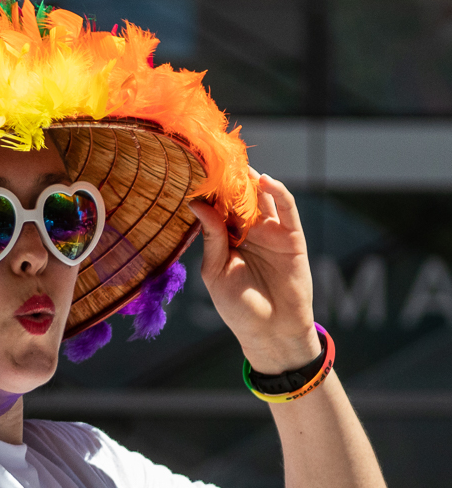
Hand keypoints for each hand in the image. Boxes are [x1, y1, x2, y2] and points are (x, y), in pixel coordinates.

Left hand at [189, 172, 318, 373]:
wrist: (272, 331)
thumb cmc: (238, 306)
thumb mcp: (216, 271)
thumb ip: (211, 238)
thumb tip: (196, 204)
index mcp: (224, 238)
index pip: (216, 207)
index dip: (208, 189)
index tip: (195, 167)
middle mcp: (247, 231)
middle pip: (238, 197)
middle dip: (228, 178)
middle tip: (216, 156)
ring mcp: (270, 232)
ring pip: (261, 197)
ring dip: (250, 180)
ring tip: (238, 164)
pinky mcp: (292, 236)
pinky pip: (286, 209)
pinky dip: (278, 192)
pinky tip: (264, 181)